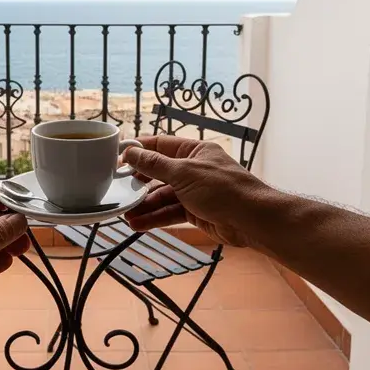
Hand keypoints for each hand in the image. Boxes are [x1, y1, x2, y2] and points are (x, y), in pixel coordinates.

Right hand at [122, 135, 277, 247]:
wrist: (252, 220)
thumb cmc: (223, 189)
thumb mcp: (184, 173)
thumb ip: (155, 165)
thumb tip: (132, 151)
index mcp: (194, 151)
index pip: (160, 145)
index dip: (139, 151)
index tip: (118, 159)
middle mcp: (193, 169)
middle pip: (159, 173)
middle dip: (139, 183)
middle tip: (119, 190)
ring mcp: (195, 191)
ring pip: (163, 196)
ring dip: (145, 205)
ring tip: (126, 214)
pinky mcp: (196, 211)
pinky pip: (170, 212)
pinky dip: (155, 218)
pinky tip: (139, 224)